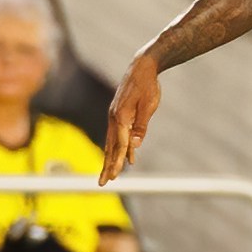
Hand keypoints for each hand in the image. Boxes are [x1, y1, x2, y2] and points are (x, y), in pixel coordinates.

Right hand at [102, 56, 160, 184]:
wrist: (142, 67)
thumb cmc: (148, 86)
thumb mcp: (149, 106)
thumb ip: (141, 126)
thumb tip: (135, 146)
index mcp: (120, 117)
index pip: (119, 145)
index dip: (117, 162)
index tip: (115, 176)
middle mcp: (114, 119)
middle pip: (110, 148)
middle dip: (107, 166)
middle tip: (102, 184)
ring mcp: (115, 117)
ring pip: (112, 143)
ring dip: (111, 160)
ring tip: (109, 175)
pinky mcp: (120, 114)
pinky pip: (118, 135)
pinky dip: (120, 148)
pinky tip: (127, 157)